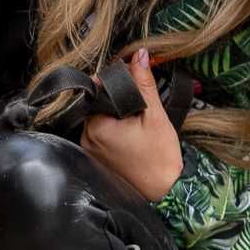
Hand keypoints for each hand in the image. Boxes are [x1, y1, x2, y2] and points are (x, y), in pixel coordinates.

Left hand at [82, 48, 184, 202]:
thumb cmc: (160, 159)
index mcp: (96, 125)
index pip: (97, 90)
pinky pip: (99, 135)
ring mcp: (88, 150)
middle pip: (96, 104)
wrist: (164, 194)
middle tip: (137, 102)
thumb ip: (144, 84)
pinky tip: (130, 133)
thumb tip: (140, 55)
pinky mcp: (94, 159)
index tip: (131, 78)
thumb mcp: (155, 116)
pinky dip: (112, 129)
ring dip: (113, 114)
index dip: (114, 80)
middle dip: (115, 98)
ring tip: (135, 119)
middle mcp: (85, 138)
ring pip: (98, 119)